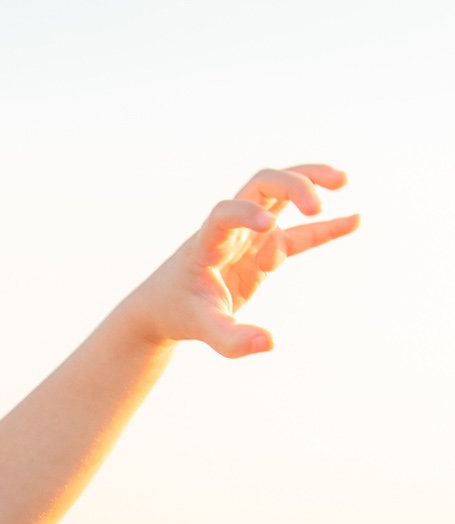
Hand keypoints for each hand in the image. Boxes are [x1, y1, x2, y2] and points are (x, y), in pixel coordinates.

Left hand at [131, 163, 358, 357]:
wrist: (167, 306)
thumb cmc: (179, 311)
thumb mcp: (201, 328)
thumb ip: (230, 339)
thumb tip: (268, 343)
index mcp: (208, 240)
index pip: (225, 213)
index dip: (246, 214)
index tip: (269, 226)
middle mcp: (231, 228)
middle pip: (263, 184)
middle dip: (292, 185)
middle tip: (318, 204)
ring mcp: (250, 235)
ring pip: (282, 194)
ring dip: (310, 182)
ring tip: (345, 180)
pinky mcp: (265, 250)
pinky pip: (300, 234)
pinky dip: (325, 228)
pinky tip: (356, 220)